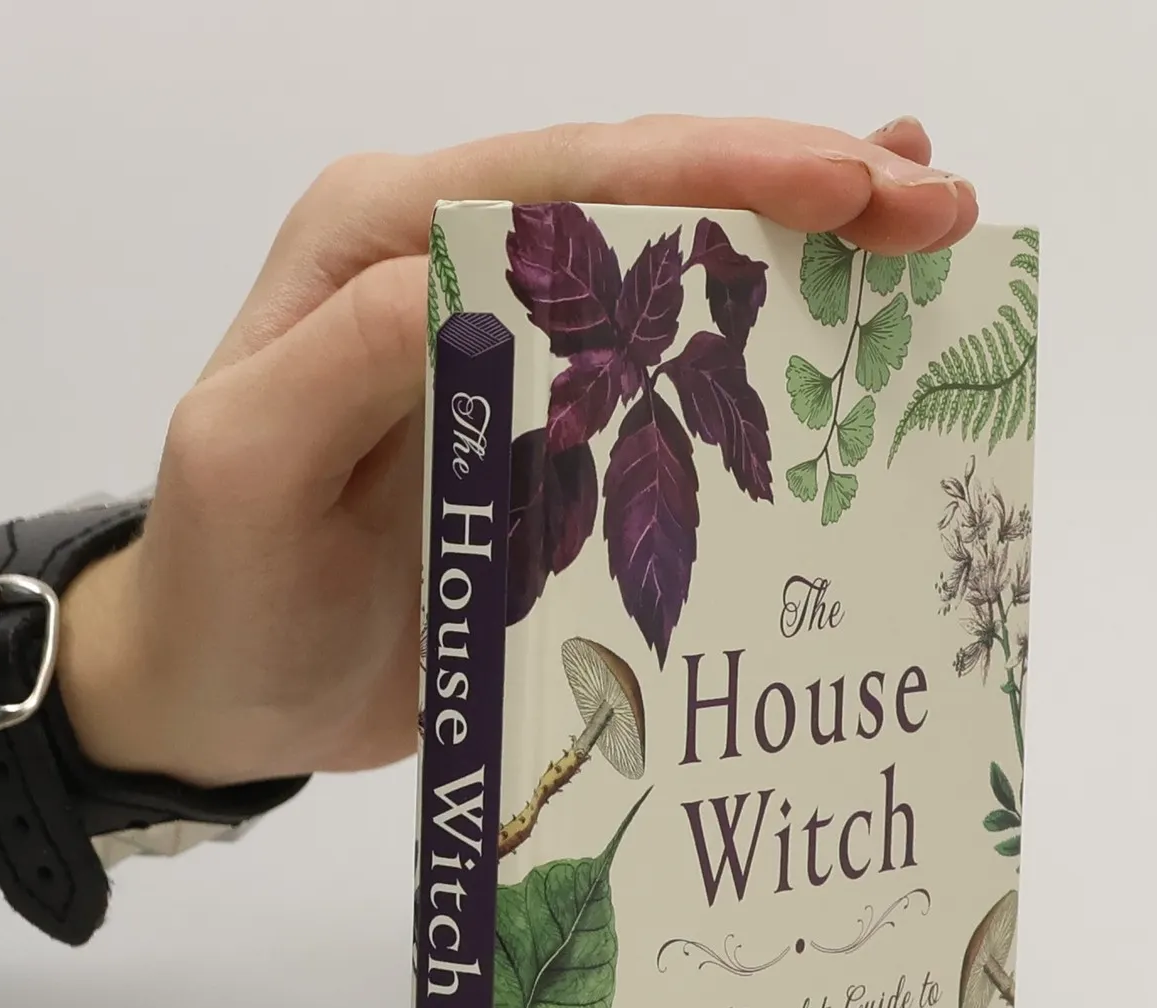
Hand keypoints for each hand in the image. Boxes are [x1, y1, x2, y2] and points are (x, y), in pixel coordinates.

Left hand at [57, 115, 977, 789]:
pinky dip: (764, 337)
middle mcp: (456, 266)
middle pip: (643, 195)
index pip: (568, 179)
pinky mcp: (551, 428)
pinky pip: (671, 367)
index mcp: (382, 246)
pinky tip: (845, 311)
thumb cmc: (225, 586)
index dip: (717, 171)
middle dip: (797, 185)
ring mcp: (514, 347)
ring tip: (926, 227)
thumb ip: (348, 358)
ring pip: (675, 265)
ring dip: (804, 244)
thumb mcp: (247, 466)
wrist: (222, 688)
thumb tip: (484, 279)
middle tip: (935, 201)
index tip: (848, 184)